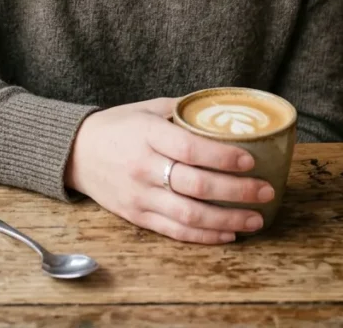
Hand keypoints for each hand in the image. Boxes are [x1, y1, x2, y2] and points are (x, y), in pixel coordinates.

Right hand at [65, 98, 273, 243]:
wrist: (77, 152)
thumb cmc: (118, 125)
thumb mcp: (148, 107)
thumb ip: (183, 111)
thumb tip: (225, 110)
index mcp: (146, 134)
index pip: (188, 149)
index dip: (221, 157)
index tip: (249, 160)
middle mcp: (143, 167)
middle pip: (194, 185)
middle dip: (235, 191)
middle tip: (265, 191)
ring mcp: (139, 195)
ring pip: (188, 215)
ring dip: (226, 219)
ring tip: (255, 219)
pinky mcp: (136, 216)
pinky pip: (174, 231)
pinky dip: (204, 235)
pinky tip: (228, 233)